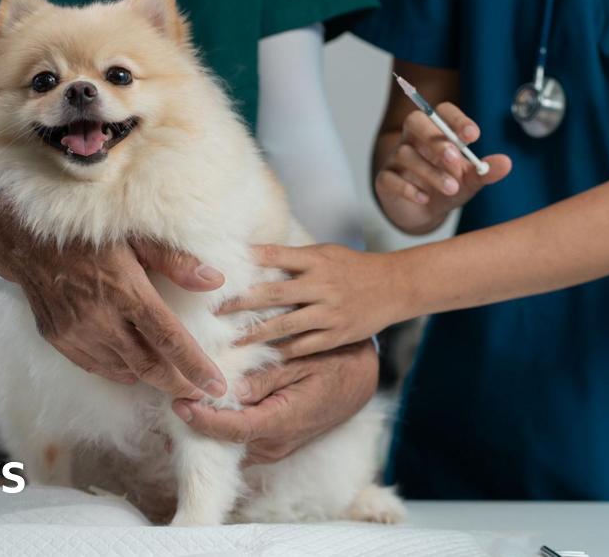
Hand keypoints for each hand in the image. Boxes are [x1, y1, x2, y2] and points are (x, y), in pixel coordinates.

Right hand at [0, 194, 226, 398]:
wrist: (23, 234)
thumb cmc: (87, 230)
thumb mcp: (135, 234)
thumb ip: (175, 261)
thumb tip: (215, 281)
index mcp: (125, 290)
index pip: (169, 339)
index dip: (195, 367)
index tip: (217, 387)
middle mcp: (100, 318)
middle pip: (148, 364)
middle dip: (178, 383)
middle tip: (200, 392)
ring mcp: (75, 331)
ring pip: (123, 369)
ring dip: (149, 378)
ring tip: (172, 380)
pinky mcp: (57, 337)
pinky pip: (95, 366)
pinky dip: (119, 371)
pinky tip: (133, 369)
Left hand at [171, 341, 377, 463]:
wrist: (361, 378)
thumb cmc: (335, 363)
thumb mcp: (301, 361)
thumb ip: (265, 377)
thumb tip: (230, 389)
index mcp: (283, 422)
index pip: (233, 430)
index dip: (202, 420)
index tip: (179, 403)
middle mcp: (275, 444)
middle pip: (224, 442)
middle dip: (195, 423)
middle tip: (168, 398)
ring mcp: (273, 448)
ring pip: (229, 445)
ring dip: (204, 426)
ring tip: (178, 400)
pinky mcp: (272, 444)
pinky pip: (239, 441)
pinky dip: (219, 426)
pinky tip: (201, 406)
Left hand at [217, 244, 404, 358]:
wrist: (395, 286)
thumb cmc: (353, 267)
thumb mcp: (325, 252)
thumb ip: (294, 258)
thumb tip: (254, 256)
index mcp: (316, 260)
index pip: (275, 256)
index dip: (248, 262)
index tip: (221, 269)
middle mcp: (321, 285)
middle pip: (273, 293)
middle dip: (241, 302)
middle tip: (214, 310)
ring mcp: (330, 312)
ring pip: (285, 325)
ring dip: (256, 333)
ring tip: (232, 341)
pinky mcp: (337, 334)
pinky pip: (305, 345)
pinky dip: (283, 350)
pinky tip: (263, 356)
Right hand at [374, 102, 510, 233]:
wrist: (424, 213)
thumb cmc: (447, 187)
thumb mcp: (470, 180)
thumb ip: (486, 171)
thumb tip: (506, 163)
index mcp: (437, 132)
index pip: (442, 112)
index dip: (457, 120)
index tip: (473, 135)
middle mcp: (414, 139)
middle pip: (415, 121)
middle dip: (435, 138)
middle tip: (455, 158)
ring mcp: (396, 158)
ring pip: (406, 154)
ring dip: (431, 171)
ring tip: (452, 189)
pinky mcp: (384, 180)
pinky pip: (389, 178)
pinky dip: (408, 188)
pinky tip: (425, 198)